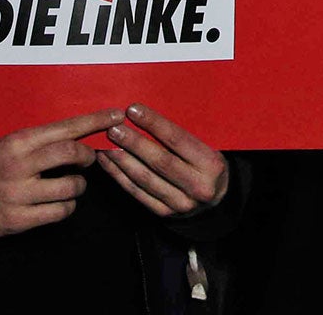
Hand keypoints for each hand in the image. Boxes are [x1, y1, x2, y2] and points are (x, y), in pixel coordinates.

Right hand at [0, 110, 117, 238]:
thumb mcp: (9, 143)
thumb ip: (41, 140)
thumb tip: (79, 136)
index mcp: (20, 141)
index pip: (67, 127)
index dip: (97, 121)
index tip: (119, 115)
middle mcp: (20, 165)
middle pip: (73, 154)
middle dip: (89, 157)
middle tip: (89, 160)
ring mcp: (18, 193)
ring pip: (71, 187)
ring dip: (79, 186)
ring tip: (72, 185)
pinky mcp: (17, 219)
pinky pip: (58, 212)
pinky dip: (66, 207)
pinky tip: (59, 203)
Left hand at [100, 104, 230, 218]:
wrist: (217, 200)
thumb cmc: (208, 164)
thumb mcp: (208, 147)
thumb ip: (183, 136)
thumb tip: (148, 115)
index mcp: (211, 164)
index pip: (178, 140)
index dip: (154, 124)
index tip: (133, 110)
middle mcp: (197, 186)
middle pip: (159, 161)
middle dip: (134, 143)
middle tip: (113, 128)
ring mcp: (180, 203)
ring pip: (144, 178)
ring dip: (121, 160)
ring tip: (105, 143)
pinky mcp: (164, 213)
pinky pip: (137, 193)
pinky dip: (119, 176)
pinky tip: (108, 162)